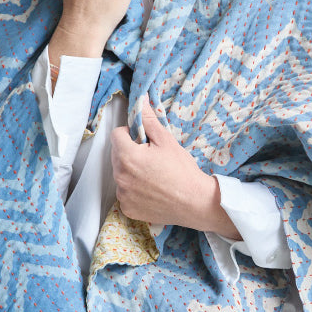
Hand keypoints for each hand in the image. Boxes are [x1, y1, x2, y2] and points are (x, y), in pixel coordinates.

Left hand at [110, 99, 241, 238]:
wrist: (195, 202)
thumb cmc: (182, 170)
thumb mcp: (166, 140)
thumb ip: (149, 120)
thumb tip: (140, 102)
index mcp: (127, 156)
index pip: (116, 135)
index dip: (129, 134)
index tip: (143, 140)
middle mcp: (120, 176)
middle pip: (116, 155)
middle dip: (129, 152)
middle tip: (151, 158)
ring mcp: (123, 194)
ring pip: (120, 174)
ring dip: (130, 171)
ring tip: (152, 175)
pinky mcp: (127, 208)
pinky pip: (125, 193)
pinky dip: (134, 190)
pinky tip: (150, 190)